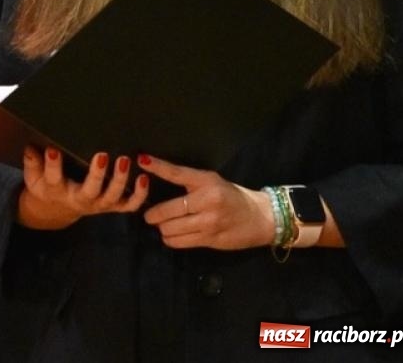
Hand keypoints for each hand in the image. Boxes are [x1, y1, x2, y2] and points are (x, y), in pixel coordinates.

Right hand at [16, 147, 148, 230]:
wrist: (57, 208)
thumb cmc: (46, 186)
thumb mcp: (33, 177)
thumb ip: (32, 162)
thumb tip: (30, 148)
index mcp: (57, 190)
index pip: (53, 177)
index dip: (52, 165)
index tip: (53, 150)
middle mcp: (79, 199)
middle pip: (89, 191)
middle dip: (97, 174)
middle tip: (102, 155)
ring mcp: (98, 204)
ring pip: (112, 197)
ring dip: (120, 180)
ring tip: (125, 160)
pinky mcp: (112, 206)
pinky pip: (129, 205)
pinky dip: (139, 195)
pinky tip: (144, 178)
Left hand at [139, 154, 275, 250]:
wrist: (260, 218)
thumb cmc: (231, 196)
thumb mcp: (211, 182)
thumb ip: (188, 182)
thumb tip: (156, 177)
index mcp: (206, 181)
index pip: (177, 173)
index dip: (158, 167)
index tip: (141, 160)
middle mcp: (207, 201)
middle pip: (166, 211)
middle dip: (153, 214)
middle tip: (150, 214)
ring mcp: (208, 222)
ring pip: (169, 229)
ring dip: (162, 228)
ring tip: (164, 225)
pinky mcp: (210, 239)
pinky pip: (179, 242)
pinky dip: (170, 239)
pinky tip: (173, 234)